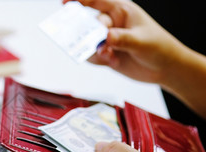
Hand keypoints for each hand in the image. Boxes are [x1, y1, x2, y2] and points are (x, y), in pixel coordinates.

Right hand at [62, 0, 186, 84]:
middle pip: (91, 25)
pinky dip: (99, 60)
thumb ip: (122, 39)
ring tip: (111, 58)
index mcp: (121, 11)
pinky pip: (92, 56)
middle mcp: (113, 23)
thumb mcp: (141, 41)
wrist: (165, 68)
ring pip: (89, 42)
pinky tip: (112, 63)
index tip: (64, 3)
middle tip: (101, 47)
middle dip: (93, 37)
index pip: (97, 2)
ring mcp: (109, 39)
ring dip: (97, 52)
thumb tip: (105, 38)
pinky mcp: (107, 53)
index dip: (80, 1)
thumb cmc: (159, 47)